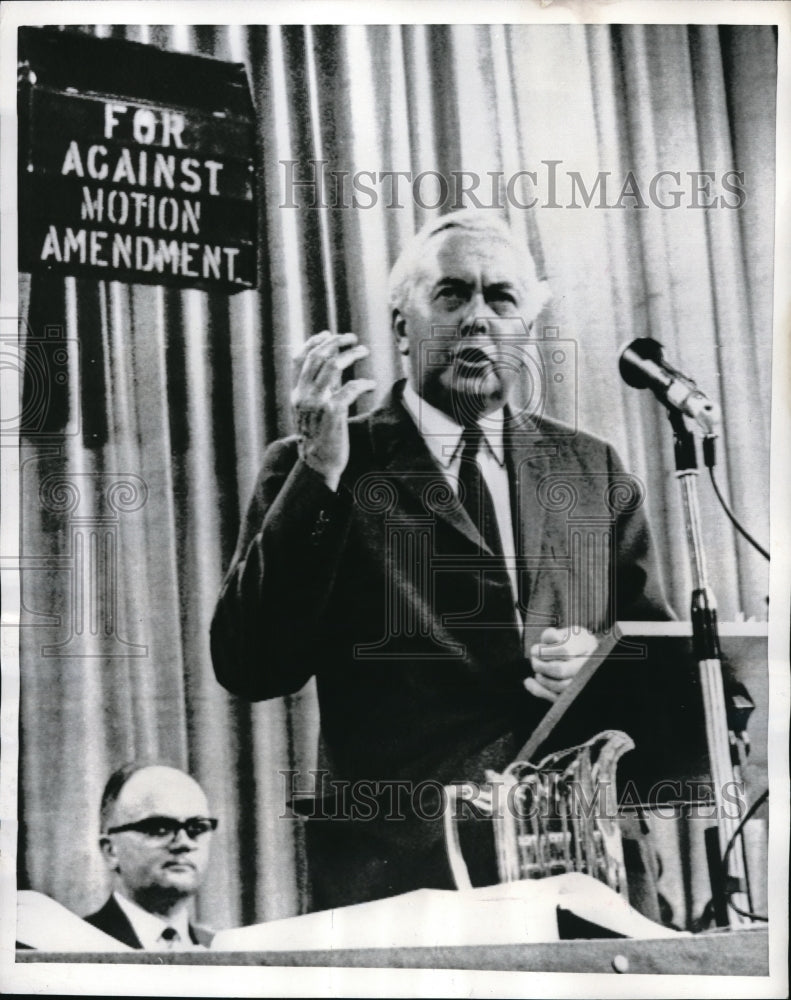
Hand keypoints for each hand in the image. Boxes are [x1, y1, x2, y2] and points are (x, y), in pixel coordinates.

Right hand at [291, 332, 375, 490]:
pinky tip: (371, 384)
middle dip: (336, 342)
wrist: (317, 465)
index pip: (299, 359)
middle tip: (352, 338)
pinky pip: (350, 388)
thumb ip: (316, 391)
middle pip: (318, 357)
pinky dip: (363, 383)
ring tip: (364, 351)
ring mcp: (317, 403)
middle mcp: (303, 395)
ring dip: (350, 355)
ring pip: (332, 367)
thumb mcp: (310, 412)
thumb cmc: (318, 438)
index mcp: (296, 393)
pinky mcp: (333, 412)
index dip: (314, 342)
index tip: (328, 334)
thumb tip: (332, 369)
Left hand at [523, 626, 598, 702]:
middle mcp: (588, 665)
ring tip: (537, 667)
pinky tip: (529, 681)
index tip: (536, 649)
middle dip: (540, 665)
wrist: (583, 654)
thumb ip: (552, 635)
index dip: (545, 652)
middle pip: (560, 670)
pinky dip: (538, 690)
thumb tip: (549, 638)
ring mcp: (583, 681)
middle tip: (534, 659)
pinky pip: (556, 698)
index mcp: (586, 645)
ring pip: (559, 686)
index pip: (564, 651)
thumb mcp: (562, 633)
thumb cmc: (571, 641)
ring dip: (541, 677)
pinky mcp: (573, 694)